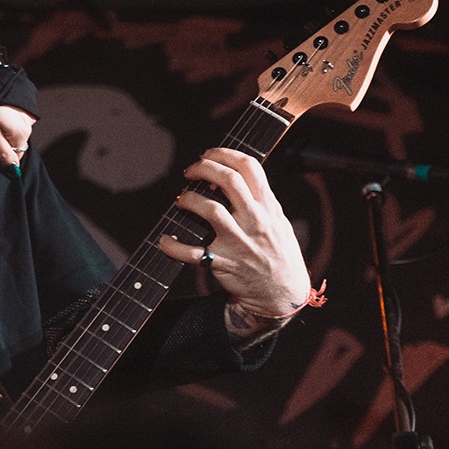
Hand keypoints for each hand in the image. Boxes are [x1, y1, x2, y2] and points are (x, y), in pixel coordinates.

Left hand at [156, 148, 312, 332]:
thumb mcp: (278, 220)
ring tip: (182, 200)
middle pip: (228, 180)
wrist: (282, 294)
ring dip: (189, 199)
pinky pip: (192, 253)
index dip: (224, 154)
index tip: (209, 155)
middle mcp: (255, 221)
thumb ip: (259, 198)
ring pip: (209, 209)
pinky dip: (173, 246)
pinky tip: (166, 240)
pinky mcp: (223, 263)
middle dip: (204, 168)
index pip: (249, 167)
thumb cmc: (278, 253)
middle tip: (191, 171)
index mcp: (268, 207)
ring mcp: (239, 242)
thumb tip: (232, 175)